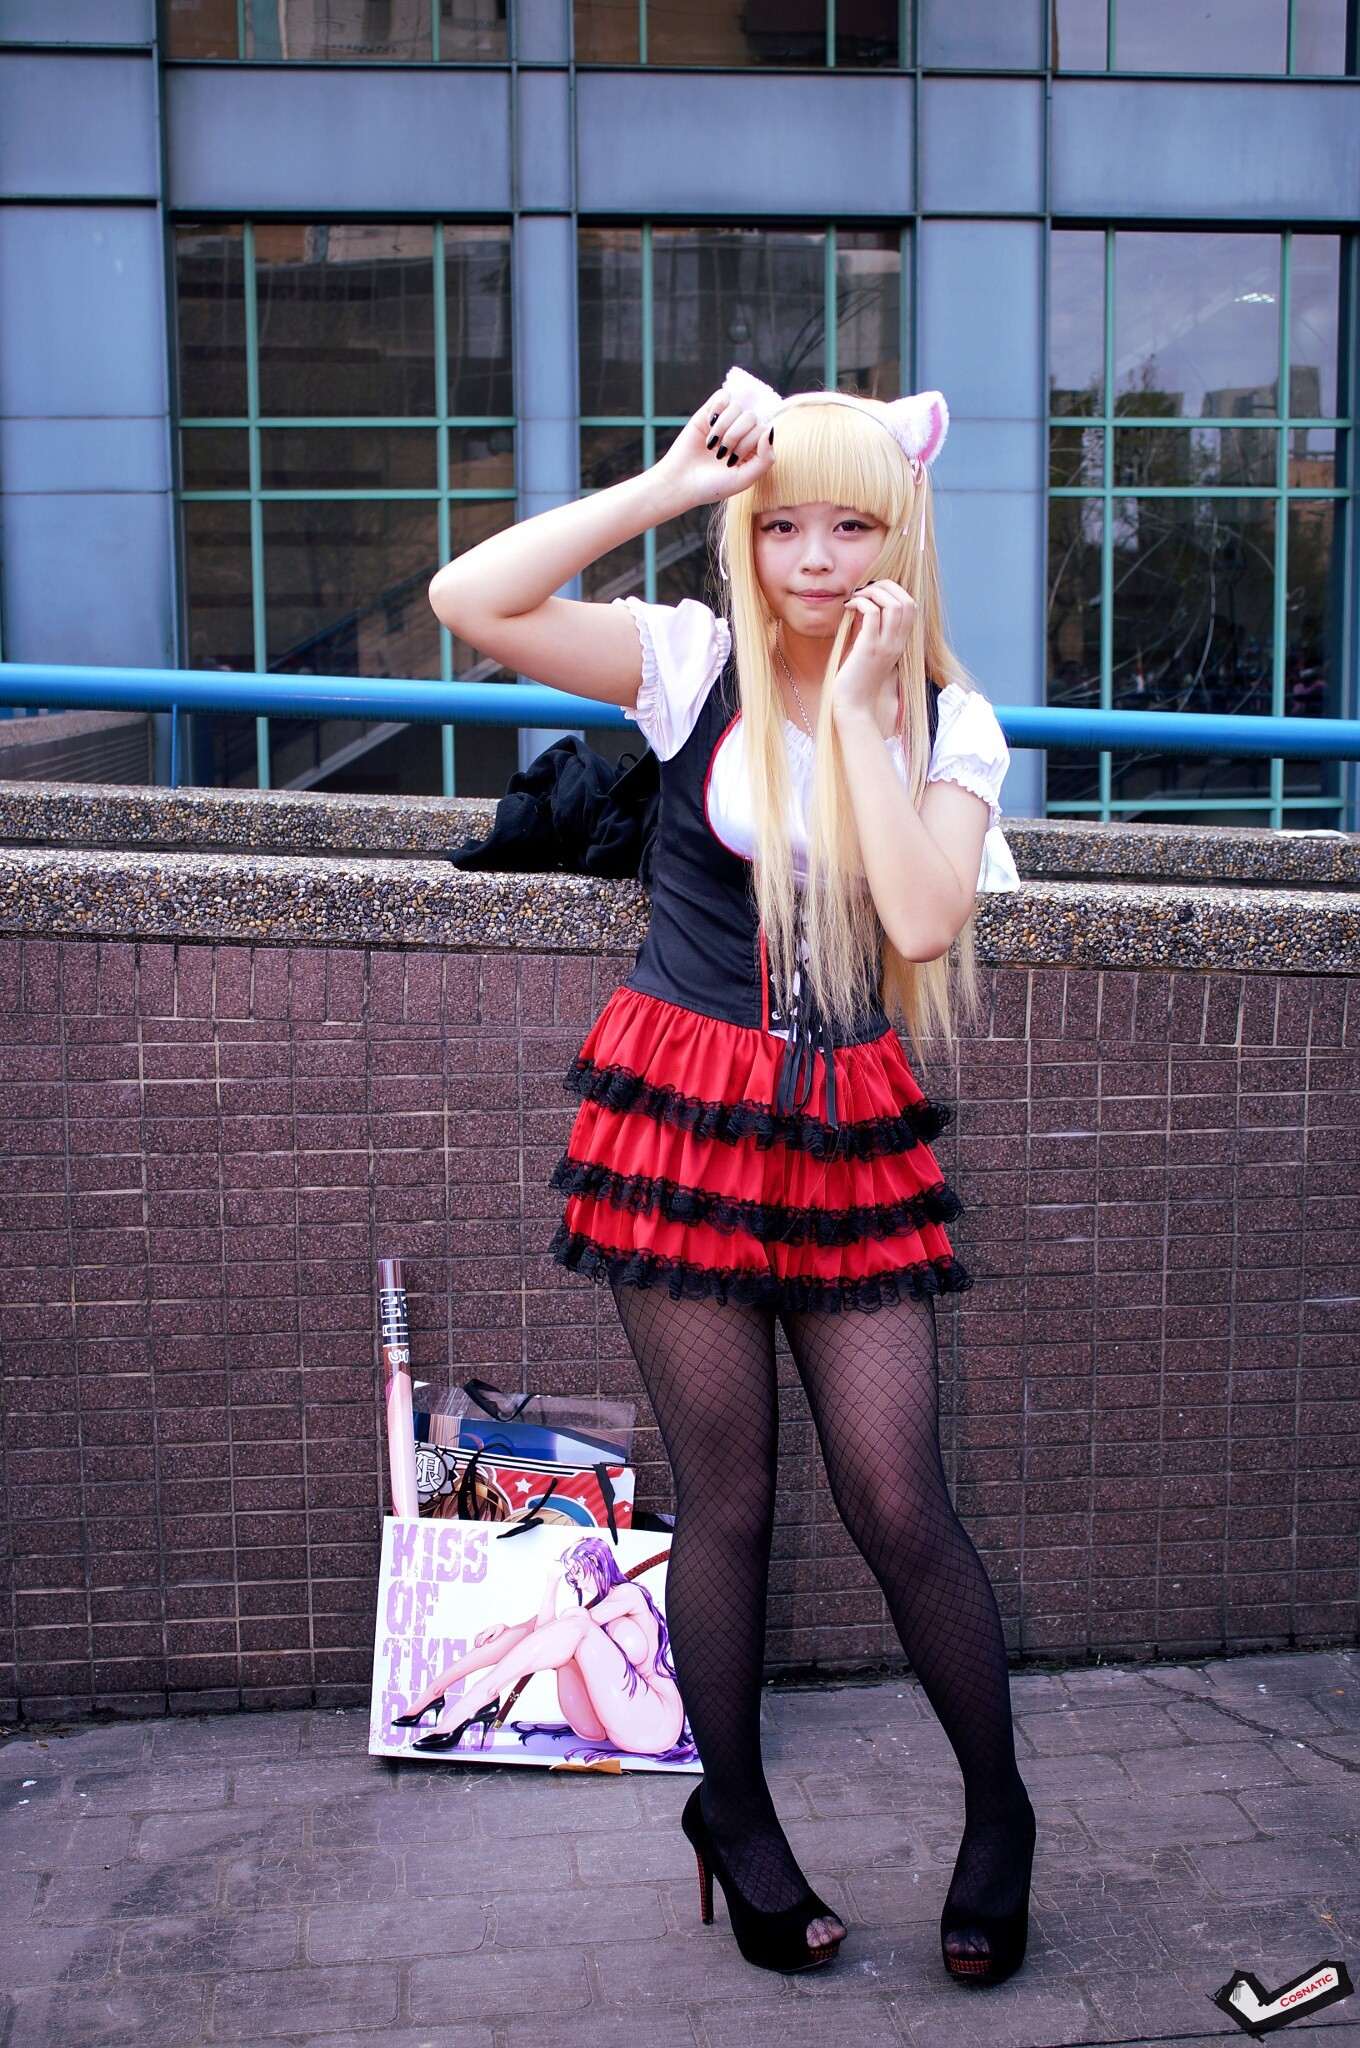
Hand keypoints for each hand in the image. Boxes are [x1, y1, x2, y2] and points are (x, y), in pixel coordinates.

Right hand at [473, 1623, 507, 1647]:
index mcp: (490, 1631)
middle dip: (478, 1642)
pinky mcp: (485, 1631)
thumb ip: (494, 1637)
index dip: (481, 1641)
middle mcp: (486, 1630)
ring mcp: (485, 1630)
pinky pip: (479, 1634)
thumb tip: (488, 1642)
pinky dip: (476, 1638)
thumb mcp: (498, 1633)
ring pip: (478, 1635)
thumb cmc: (500, 1630)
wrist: (500, 1625)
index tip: (480, 1646)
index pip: (483, 1636)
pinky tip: (475, 1642)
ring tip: (475, 1646)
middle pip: (480, 1636)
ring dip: (476, 1640)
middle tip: (477, 1647)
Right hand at [652, 386, 775, 512]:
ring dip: (723, 427)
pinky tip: (709, 423)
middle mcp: (741, 433)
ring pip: (736, 406)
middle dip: (735, 436)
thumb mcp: (744, 479)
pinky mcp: (708, 412)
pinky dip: (718, 407)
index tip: (732, 461)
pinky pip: (723, 395)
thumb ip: (765, 459)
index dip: (748, 443)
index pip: (762, 430)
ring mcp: (725, 421)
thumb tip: (770, 430)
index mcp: (752, 448)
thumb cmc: (712, 485)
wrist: (680, 482)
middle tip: (720, 454)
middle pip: (750, 416)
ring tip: (712, 444)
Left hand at [832, 579, 917, 725]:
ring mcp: (885, 645)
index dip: (894, 591)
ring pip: (894, 604)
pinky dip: (861, 603)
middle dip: (885, 586)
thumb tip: (863, 603)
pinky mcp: (869, 648)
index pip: (911, 606)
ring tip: (856, 597)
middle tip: (864, 590)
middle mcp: (897, 643)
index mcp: (900, 642)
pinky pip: (872, 613)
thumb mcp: (867, 647)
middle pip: (906, 600)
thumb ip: (869, 626)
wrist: (853, 706)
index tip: (872, 593)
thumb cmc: (856, 678)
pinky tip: (848, 607)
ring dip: (873, 592)